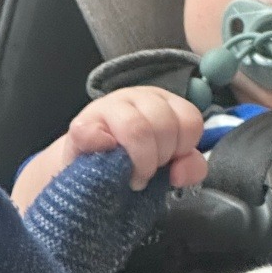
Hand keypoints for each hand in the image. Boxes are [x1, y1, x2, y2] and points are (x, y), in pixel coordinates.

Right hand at [62, 86, 207, 190]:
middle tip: (146, 172)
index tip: (168, 163)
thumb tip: (179, 172)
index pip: (190, 120)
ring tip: (130, 175)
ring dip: (137, 161)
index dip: (182, 149)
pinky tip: (107, 163)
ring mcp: (107, 107)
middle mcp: (137, 97)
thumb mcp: (169, 165)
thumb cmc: (133, 163)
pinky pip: (96, 134)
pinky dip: (105, 153)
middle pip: (165, 125)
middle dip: (159, 158)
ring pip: (136, 128)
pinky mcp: (80, 124)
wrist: (86, 171)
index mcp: (164, 103)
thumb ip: (189, 168)